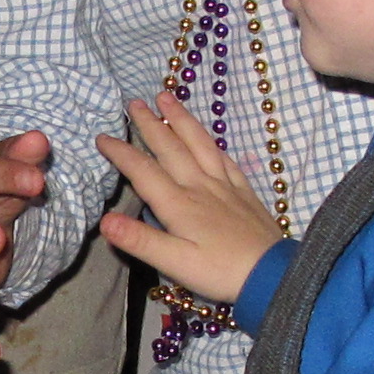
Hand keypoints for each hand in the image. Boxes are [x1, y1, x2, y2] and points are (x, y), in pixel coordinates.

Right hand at [95, 95, 281, 307]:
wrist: (271, 275)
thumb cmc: (219, 272)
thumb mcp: (174, 263)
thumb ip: (140, 240)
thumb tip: (105, 220)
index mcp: (178, 204)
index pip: (143, 171)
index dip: (121, 152)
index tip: (102, 136)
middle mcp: (199, 187)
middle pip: (171, 148)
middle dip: (150, 124)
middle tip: (134, 102)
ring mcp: (224, 186)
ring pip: (199, 144)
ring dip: (181, 120)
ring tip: (168, 98)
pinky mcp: (244, 192)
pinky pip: (225, 158)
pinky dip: (212, 143)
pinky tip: (208, 138)